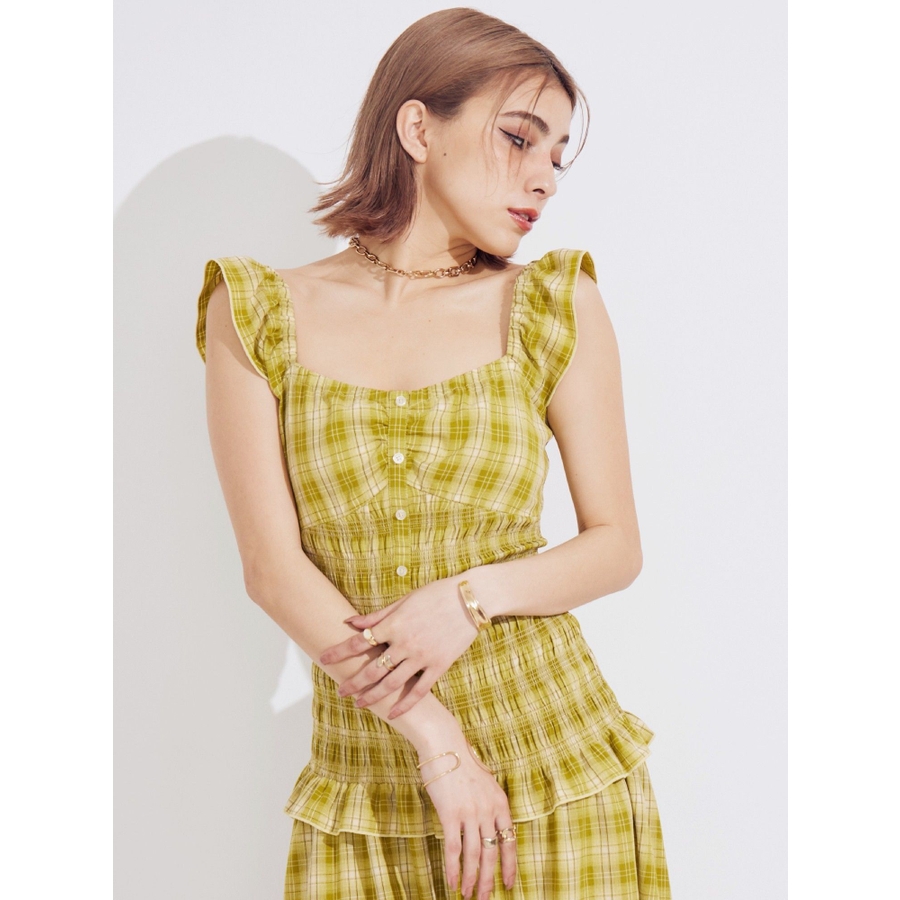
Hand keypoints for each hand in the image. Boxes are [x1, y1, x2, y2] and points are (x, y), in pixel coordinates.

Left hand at [318, 577, 482, 717]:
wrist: (470, 599)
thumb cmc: (436, 594)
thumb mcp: (404, 600)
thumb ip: (378, 615)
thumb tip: (352, 622)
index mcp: (394, 625)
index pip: (359, 642)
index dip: (339, 652)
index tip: (324, 659)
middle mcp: (405, 644)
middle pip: (372, 669)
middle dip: (353, 682)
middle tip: (340, 690)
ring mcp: (422, 657)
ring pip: (391, 684)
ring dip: (373, 696)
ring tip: (360, 703)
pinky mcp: (439, 666)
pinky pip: (419, 691)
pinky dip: (405, 704)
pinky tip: (392, 713)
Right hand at [417, 729, 517, 898]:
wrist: (445, 745)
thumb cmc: (461, 763)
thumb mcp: (485, 783)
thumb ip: (489, 805)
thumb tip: (489, 826)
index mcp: (500, 803)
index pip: (510, 841)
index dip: (510, 866)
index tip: (509, 884)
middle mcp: (488, 810)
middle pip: (492, 853)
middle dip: (489, 880)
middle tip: (484, 898)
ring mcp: (471, 813)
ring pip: (474, 855)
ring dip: (471, 879)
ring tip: (468, 895)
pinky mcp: (451, 814)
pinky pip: (454, 848)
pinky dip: (454, 869)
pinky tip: (452, 882)